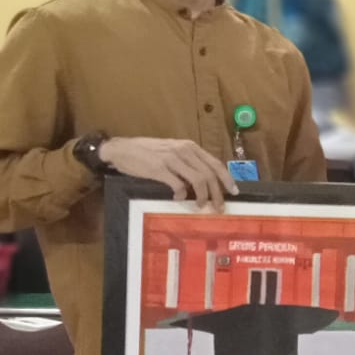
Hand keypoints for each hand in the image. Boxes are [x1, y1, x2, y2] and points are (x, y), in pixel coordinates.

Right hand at [100, 137, 237, 210]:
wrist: (121, 148)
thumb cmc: (147, 152)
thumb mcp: (172, 152)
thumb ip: (188, 163)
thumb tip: (203, 182)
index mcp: (189, 147)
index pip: (215, 163)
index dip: (227, 179)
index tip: (234, 192)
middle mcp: (184, 151)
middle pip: (210, 174)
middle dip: (218, 193)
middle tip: (219, 207)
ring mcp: (172, 159)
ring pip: (198, 180)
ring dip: (203, 196)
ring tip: (201, 206)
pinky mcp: (159, 168)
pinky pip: (178, 185)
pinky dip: (181, 195)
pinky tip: (178, 199)